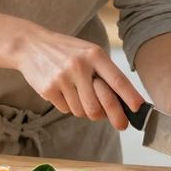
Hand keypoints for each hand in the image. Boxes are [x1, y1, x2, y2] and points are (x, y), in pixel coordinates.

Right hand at [16, 26, 143, 129]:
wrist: (31, 45)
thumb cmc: (66, 51)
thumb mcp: (88, 53)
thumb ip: (104, 73)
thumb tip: (121, 102)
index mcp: (94, 55)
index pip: (117, 80)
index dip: (130, 96)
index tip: (139, 109)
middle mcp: (79, 66)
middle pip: (99, 105)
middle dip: (113, 117)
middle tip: (121, 124)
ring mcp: (62, 78)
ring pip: (82, 111)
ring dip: (85, 109)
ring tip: (79, 94)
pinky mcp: (48, 89)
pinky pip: (66, 109)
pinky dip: (68, 105)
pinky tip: (63, 91)